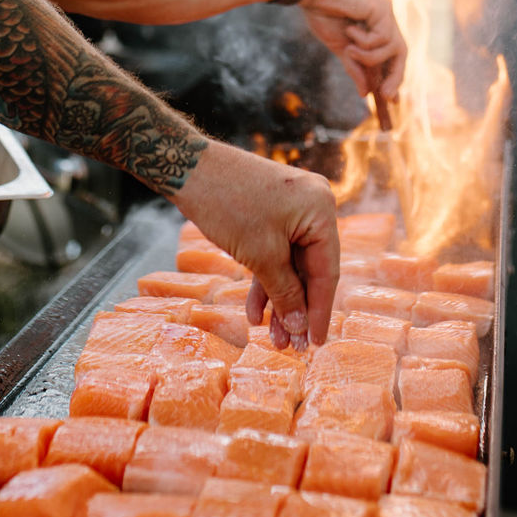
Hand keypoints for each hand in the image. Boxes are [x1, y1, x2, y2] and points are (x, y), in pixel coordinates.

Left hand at [171, 140, 339, 349]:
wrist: (190, 168)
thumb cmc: (229, 205)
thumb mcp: (261, 256)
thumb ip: (285, 293)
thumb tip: (300, 328)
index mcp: (321, 211)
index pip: (327, 271)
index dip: (320, 311)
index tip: (316, 344)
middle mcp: (313, 206)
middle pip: (309, 269)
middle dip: (296, 309)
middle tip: (291, 348)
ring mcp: (292, 208)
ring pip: (290, 264)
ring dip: (280, 300)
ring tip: (272, 338)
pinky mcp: (271, 212)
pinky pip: (276, 251)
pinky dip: (266, 279)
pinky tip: (254, 312)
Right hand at [300, 0, 406, 98]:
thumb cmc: (321, 13)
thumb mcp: (340, 47)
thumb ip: (355, 67)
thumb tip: (365, 93)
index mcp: (375, 26)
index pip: (390, 55)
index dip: (392, 76)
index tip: (389, 99)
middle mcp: (385, 19)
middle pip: (400, 53)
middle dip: (395, 76)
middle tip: (386, 96)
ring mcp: (385, 12)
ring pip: (393, 48)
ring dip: (370, 57)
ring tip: (349, 50)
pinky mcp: (383, 7)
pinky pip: (383, 38)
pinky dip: (365, 42)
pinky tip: (350, 30)